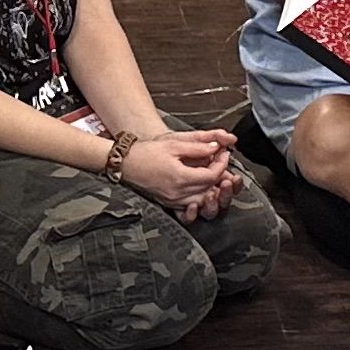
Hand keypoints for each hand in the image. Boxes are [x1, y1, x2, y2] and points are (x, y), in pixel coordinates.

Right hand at [115, 128, 239, 213]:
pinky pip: (189, 205)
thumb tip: (215, 147)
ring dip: (211, 188)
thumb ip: (197, 147)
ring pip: (202, 200)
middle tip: (221, 161)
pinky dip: (199, 197)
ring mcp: (172, 200)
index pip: (212, 176)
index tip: (223, 154)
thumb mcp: (173, 144)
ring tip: (213, 173)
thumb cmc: (145, 153)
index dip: (221, 164)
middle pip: (209, 189)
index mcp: (180, 177)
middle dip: (219, 175)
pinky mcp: (168, 203)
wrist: (125, 163)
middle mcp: (177, 193)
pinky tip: (200, 186)